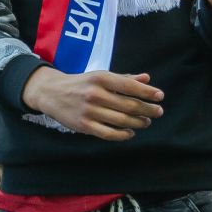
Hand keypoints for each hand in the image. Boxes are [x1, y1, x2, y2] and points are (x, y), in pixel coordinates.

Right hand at [20, 65, 162, 141]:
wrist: (51, 93)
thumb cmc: (82, 84)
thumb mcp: (101, 76)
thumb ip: (124, 79)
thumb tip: (146, 79)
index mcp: (101, 78)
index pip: (130, 86)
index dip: (148, 93)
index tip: (160, 97)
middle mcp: (95, 94)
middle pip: (129, 105)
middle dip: (147, 110)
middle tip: (158, 112)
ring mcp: (89, 111)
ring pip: (121, 120)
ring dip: (138, 122)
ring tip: (146, 122)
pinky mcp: (83, 125)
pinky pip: (108, 133)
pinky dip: (123, 135)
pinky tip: (131, 132)